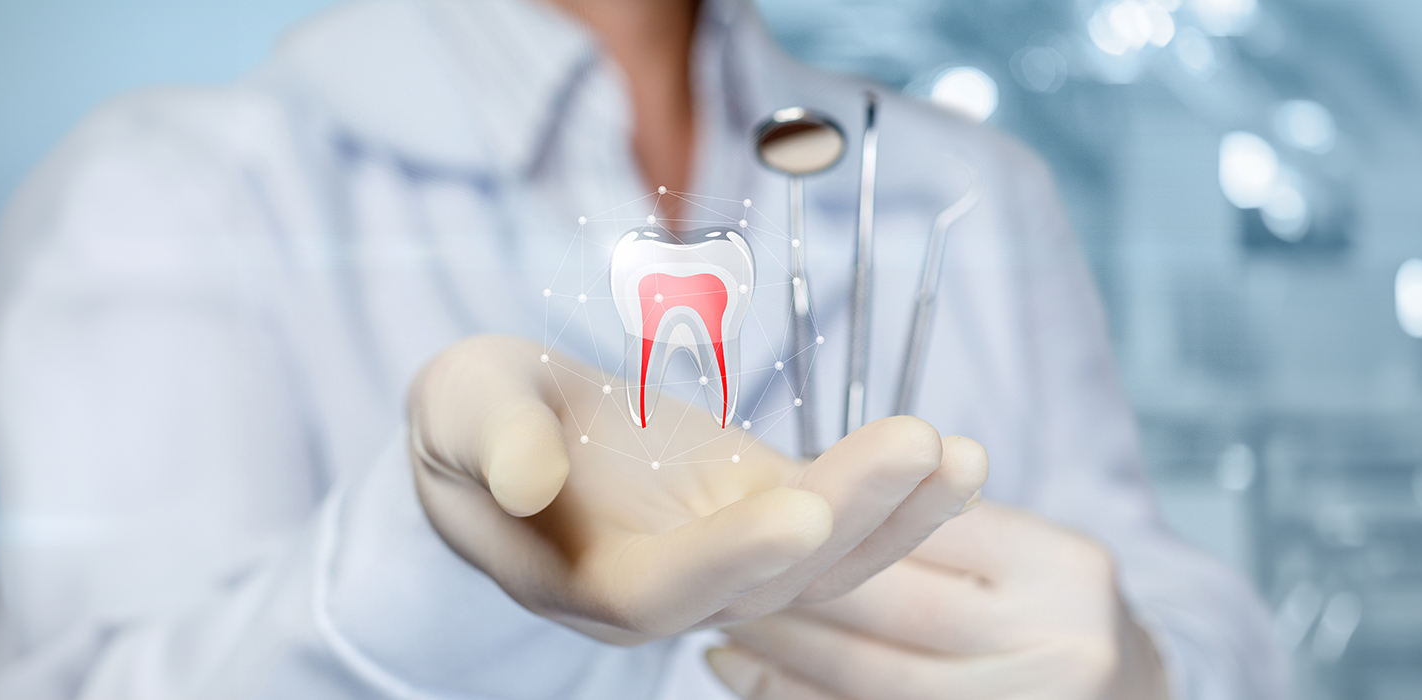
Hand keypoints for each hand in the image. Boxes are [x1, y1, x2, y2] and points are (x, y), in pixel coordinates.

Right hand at [406, 336, 988, 644]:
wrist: (509, 425)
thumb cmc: (473, 417)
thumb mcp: (458, 408)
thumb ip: (490, 441)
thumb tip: (525, 480)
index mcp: (587, 584)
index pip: (664, 591)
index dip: (731, 556)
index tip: (801, 511)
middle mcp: (671, 590)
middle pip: (771, 577)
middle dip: (851, 515)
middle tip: (919, 446)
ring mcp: (728, 555)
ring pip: (826, 559)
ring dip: (899, 516)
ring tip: (964, 455)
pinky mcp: (764, 510)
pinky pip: (840, 512)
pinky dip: (896, 492)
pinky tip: (957, 456)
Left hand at [708, 502, 1169, 699]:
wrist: (1128, 695)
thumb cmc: (1053, 611)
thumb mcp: (1028, 552)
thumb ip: (944, 522)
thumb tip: (804, 484)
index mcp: (1065, 567)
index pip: (931, 526)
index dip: (837, 509)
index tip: (767, 495)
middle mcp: (1056, 641)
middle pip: (897, 603)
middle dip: (797, 577)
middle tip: (720, 552)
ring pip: (873, 677)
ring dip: (781, 645)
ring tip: (716, 615)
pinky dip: (795, 696)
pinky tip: (742, 670)